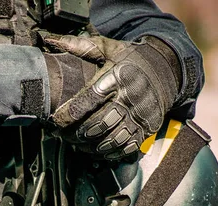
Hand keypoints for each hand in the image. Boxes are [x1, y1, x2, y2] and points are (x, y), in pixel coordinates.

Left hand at [42, 34, 181, 159]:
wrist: (167, 68)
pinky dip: (112, 153)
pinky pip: (129, 146)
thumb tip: (50, 40)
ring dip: (94, 146)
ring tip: (79, 146)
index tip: (56, 121)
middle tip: (65, 137)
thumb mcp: (109, 48)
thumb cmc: (130, 59)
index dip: (71, 113)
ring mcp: (142, 113)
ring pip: (115, 138)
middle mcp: (131, 96)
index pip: (90, 99)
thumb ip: (81, 46)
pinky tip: (99, 151)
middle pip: (102, 123)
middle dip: (80, 134)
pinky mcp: (149, 126)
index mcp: (117, 76)